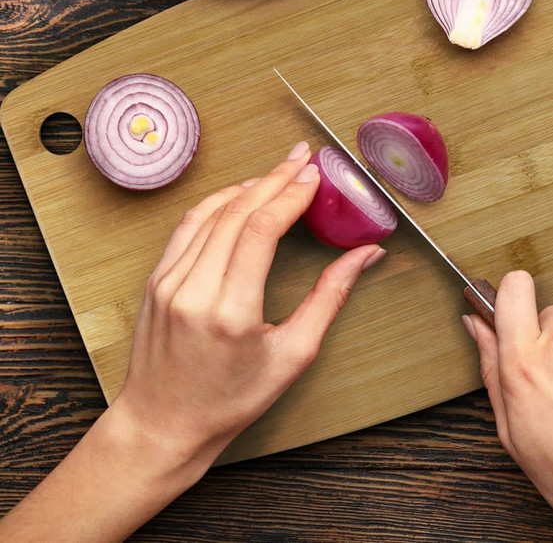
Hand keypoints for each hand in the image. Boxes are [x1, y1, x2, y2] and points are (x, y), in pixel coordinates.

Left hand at [110, 140, 385, 467]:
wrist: (164, 423)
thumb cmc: (232, 399)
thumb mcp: (294, 355)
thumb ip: (331, 297)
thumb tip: (366, 254)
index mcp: (231, 312)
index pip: (261, 230)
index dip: (290, 195)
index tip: (314, 176)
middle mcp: (194, 290)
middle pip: (236, 212)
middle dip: (274, 178)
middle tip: (302, 158)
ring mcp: (168, 283)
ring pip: (210, 213)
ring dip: (247, 185)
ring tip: (278, 172)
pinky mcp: (156, 280)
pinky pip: (188, 226)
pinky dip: (217, 202)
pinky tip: (240, 194)